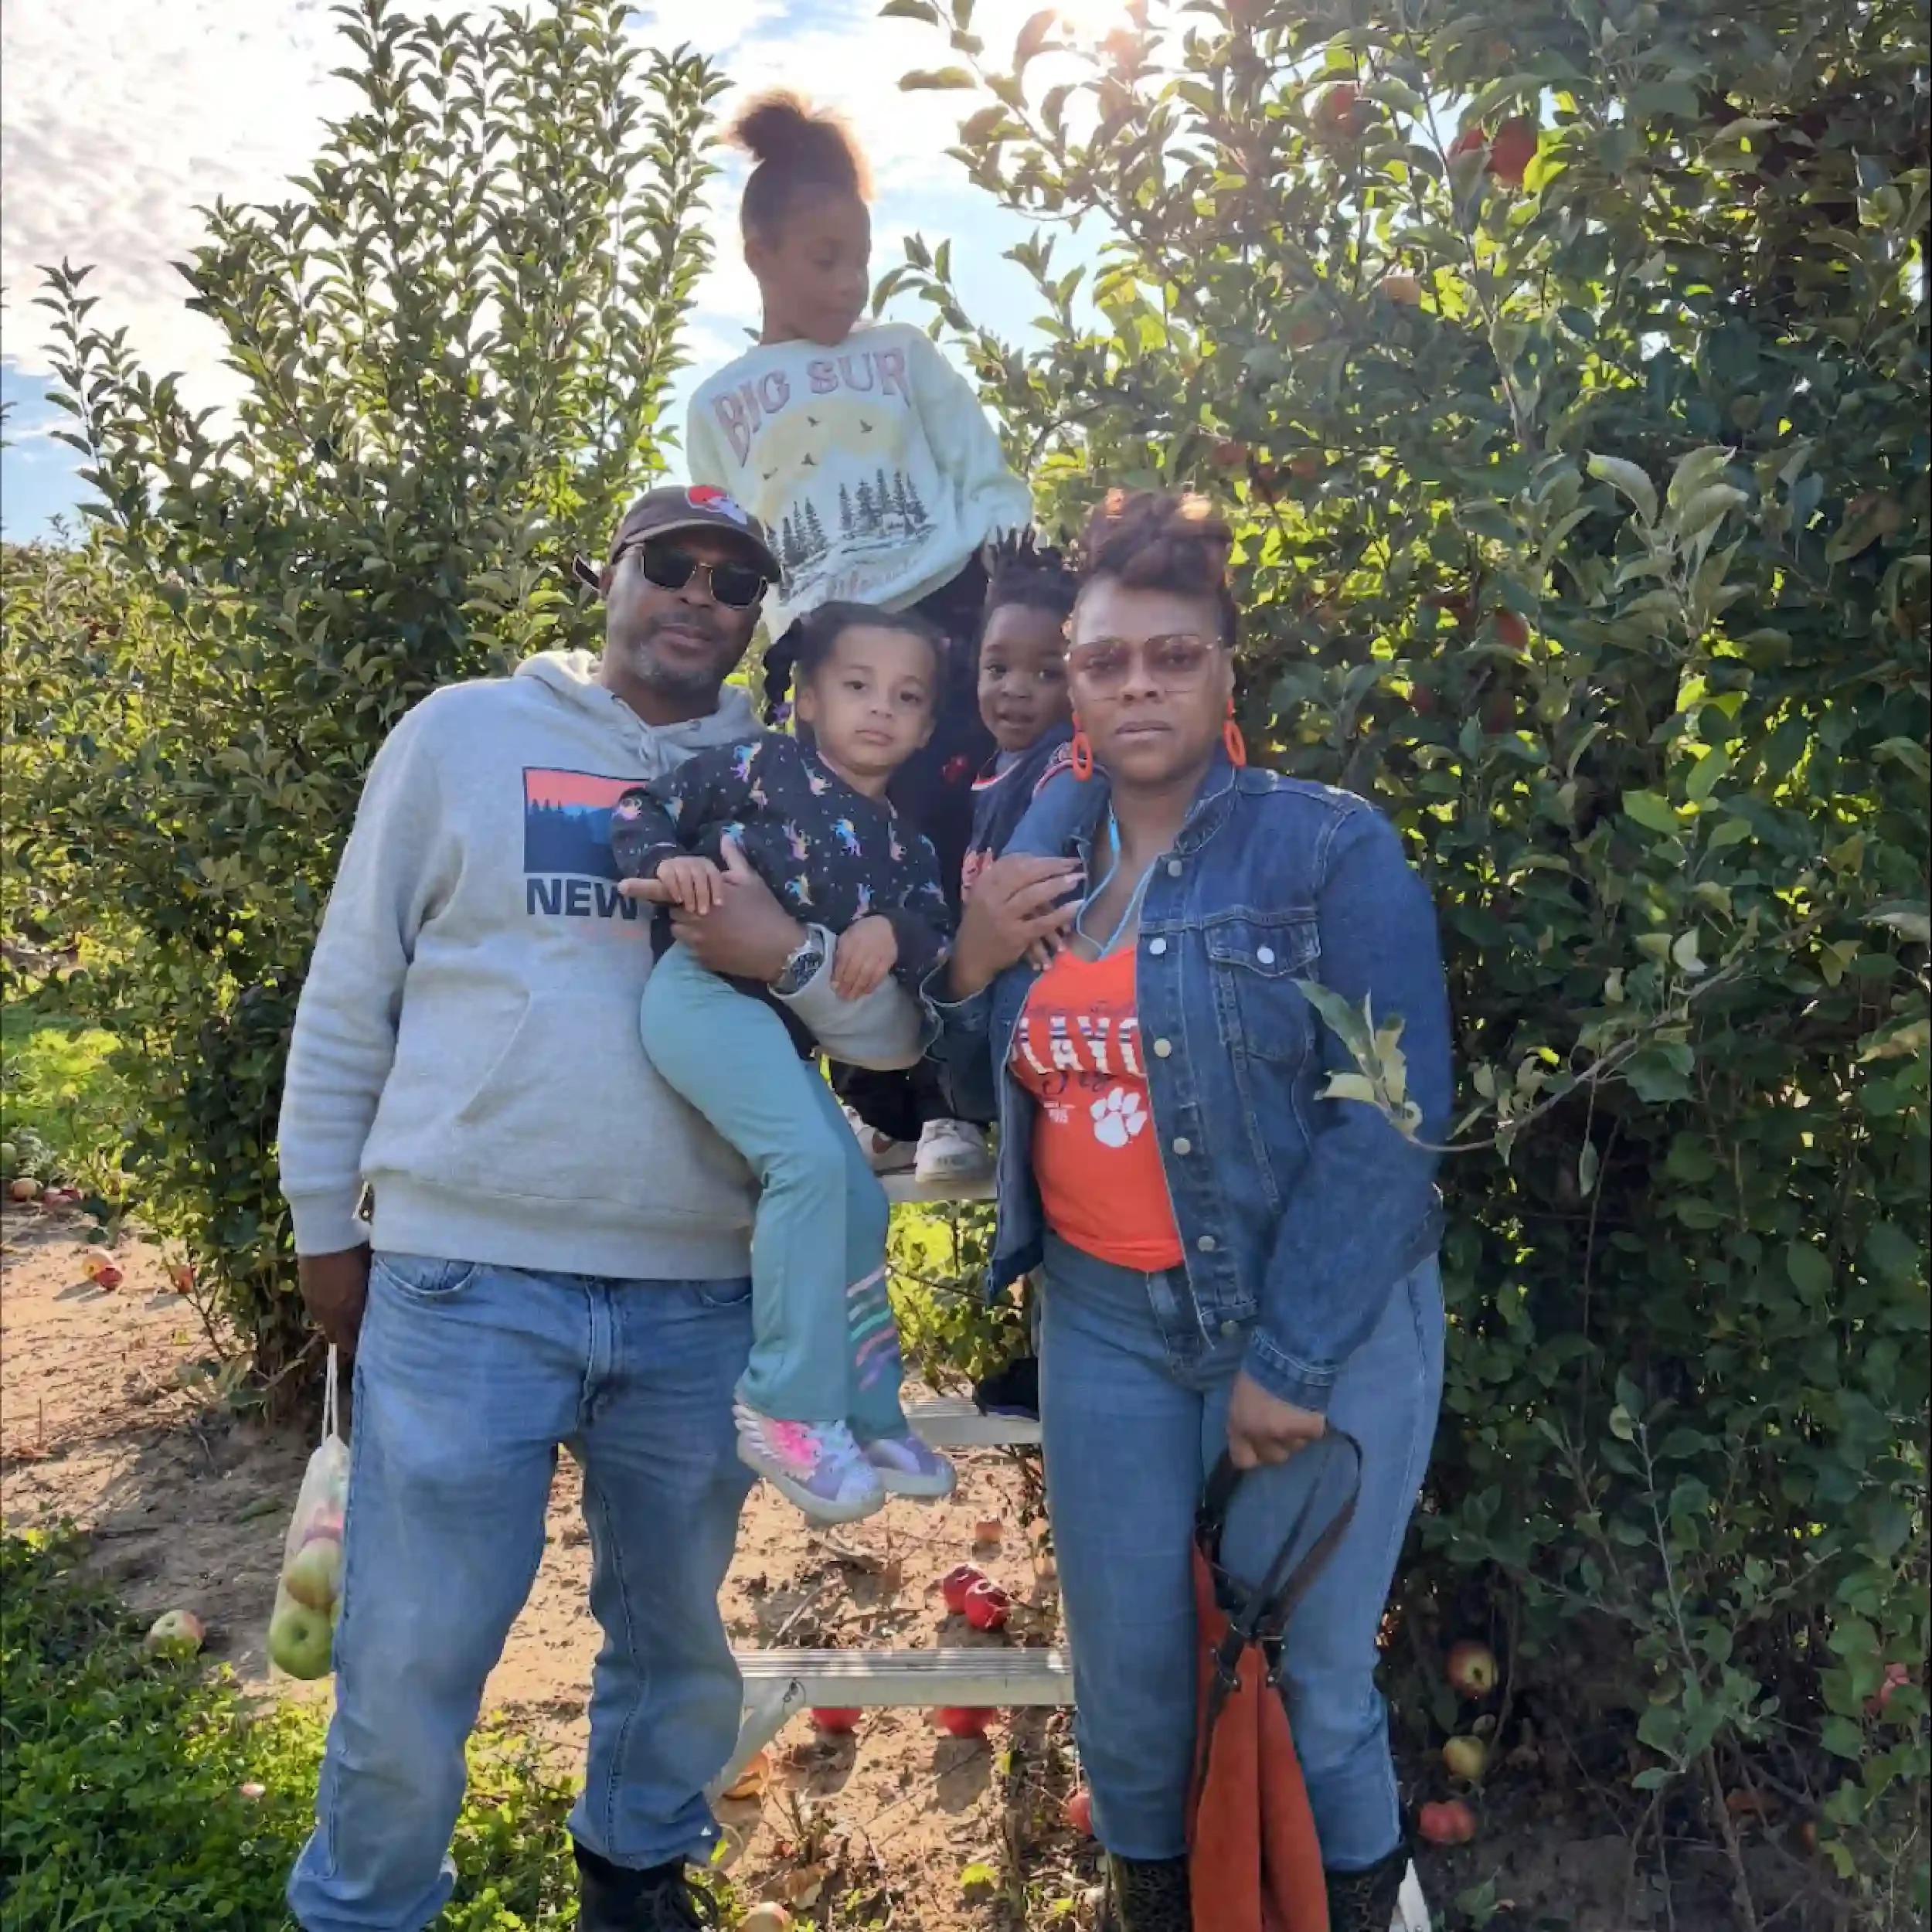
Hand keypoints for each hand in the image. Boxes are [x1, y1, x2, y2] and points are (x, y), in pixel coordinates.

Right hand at [298, 1247, 371, 1355]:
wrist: (324, 1231)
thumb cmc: (357, 1248)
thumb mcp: (372, 1272)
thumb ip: (373, 1293)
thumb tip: (380, 1304)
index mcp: (350, 1307)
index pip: (354, 1340)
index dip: (362, 1343)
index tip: (373, 1342)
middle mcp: (331, 1312)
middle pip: (338, 1338)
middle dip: (349, 1339)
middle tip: (361, 1333)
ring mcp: (316, 1303)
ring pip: (326, 1327)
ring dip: (336, 1326)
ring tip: (347, 1320)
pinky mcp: (306, 1293)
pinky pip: (316, 1313)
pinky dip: (326, 1313)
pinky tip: (334, 1305)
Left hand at [622, 837, 803, 980]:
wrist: (779, 949)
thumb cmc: (765, 911)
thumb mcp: (751, 880)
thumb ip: (733, 859)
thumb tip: (725, 837)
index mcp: (702, 898)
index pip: (665, 891)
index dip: (641, 887)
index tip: (621, 886)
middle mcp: (694, 920)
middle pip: (674, 912)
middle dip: (685, 908)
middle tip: (707, 907)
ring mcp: (698, 942)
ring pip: (680, 932)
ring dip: (690, 927)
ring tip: (714, 924)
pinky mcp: (703, 960)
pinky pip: (692, 950)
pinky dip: (701, 944)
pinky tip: (722, 940)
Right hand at [654, 854, 724, 913]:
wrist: (671, 876)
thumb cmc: (695, 885)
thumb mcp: (709, 885)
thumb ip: (717, 887)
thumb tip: (722, 896)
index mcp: (707, 865)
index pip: (715, 876)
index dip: (717, 890)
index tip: (719, 905)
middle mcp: (694, 862)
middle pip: (700, 877)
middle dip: (702, 895)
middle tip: (703, 912)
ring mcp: (678, 863)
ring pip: (685, 877)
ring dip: (689, 894)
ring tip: (690, 909)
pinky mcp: (665, 867)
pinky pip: (669, 877)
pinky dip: (674, 889)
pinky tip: (678, 900)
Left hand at [833, 915, 898, 999]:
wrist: (886, 926)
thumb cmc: (861, 933)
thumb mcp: (846, 938)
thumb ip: (840, 954)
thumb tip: (835, 976)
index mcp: (849, 942)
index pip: (842, 962)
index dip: (838, 976)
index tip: (833, 988)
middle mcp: (862, 949)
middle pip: (853, 971)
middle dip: (846, 986)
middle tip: (842, 997)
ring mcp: (876, 956)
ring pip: (865, 976)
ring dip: (858, 989)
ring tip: (852, 997)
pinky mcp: (887, 961)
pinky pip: (878, 976)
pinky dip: (871, 986)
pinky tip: (865, 992)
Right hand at [947, 853, 1082, 998]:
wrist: (970, 958)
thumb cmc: (982, 922)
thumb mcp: (985, 894)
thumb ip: (1005, 877)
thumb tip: (1037, 858)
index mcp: (985, 883)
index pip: (1015, 863)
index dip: (1041, 858)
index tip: (1061, 858)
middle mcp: (992, 897)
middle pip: (1026, 875)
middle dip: (1053, 867)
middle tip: (1074, 865)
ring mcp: (1004, 917)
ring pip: (1034, 896)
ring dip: (1058, 886)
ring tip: (1077, 879)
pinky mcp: (1016, 936)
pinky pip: (1043, 923)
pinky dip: (1061, 914)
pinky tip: (1076, 907)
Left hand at [1226, 1371, 1325, 1469]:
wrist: (1290, 1355)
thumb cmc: (1260, 1367)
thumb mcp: (1241, 1393)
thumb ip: (1244, 1417)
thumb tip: (1250, 1428)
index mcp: (1239, 1424)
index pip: (1243, 1460)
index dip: (1252, 1454)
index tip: (1258, 1445)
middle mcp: (1262, 1435)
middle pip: (1275, 1457)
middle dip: (1279, 1445)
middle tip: (1283, 1425)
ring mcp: (1287, 1436)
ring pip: (1296, 1447)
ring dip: (1298, 1435)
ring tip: (1298, 1411)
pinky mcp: (1311, 1431)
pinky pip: (1313, 1435)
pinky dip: (1313, 1425)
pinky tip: (1311, 1407)